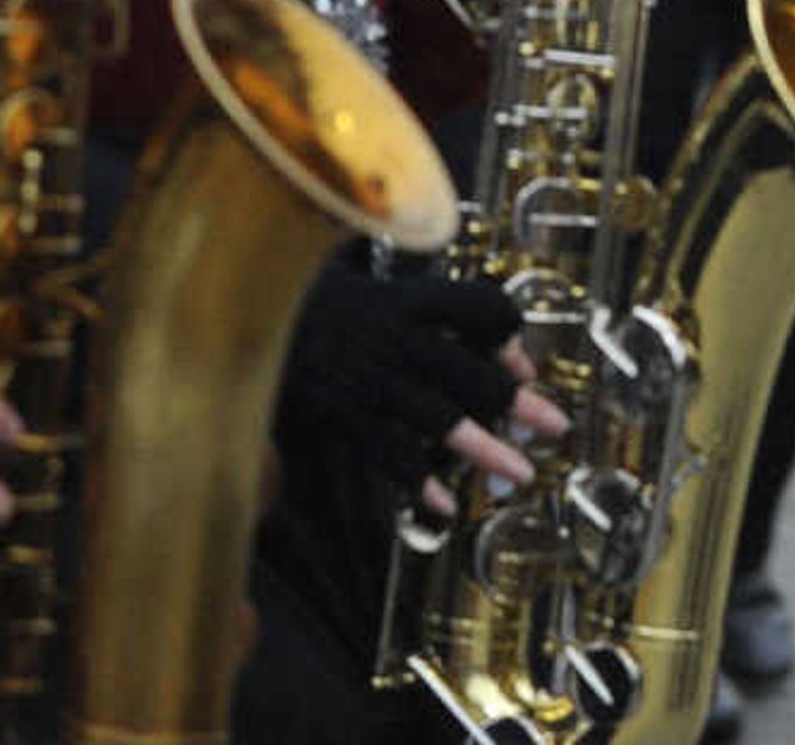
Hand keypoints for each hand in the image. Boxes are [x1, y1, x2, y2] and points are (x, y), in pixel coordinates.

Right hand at [275, 271, 566, 506]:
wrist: (239, 307)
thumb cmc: (315, 301)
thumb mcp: (374, 289)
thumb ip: (436, 315)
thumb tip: (509, 359)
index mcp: (411, 298)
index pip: (482, 307)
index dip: (509, 334)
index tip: (522, 364)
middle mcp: (396, 335)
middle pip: (471, 369)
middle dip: (517, 401)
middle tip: (556, 428)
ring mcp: (368, 375)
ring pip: (438, 416)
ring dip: (484, 447)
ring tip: (521, 472)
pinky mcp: (339, 410)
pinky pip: (387, 450)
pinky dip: (419, 480)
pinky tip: (446, 505)